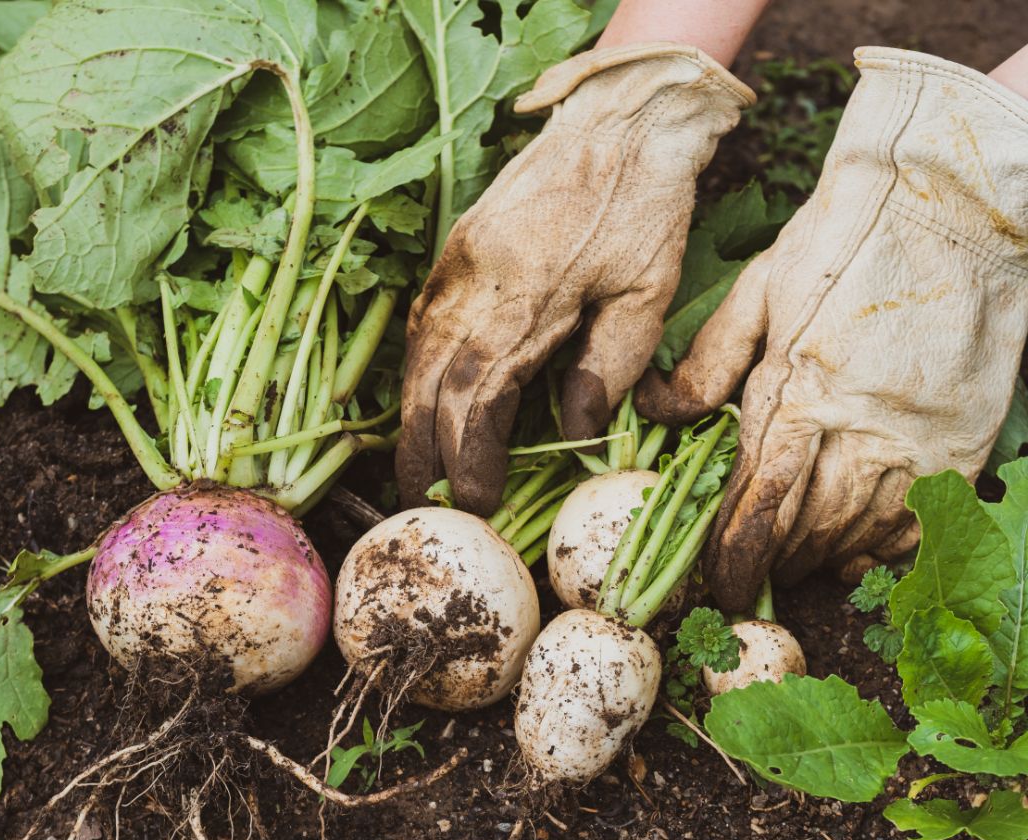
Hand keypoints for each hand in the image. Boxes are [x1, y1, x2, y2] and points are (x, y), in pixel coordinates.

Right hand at [397, 44, 752, 513]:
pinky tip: (418, 393)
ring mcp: (460, 261)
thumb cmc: (645, 208)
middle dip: (424, 448)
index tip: (477, 499)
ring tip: (413, 462)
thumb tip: (576, 431)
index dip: (472, 454)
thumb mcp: (647, 292)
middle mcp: (479, 282)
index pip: (483, 395)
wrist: (621, 119)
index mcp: (530, 298)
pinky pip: (423, 318)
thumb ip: (610, 365)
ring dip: (412, 412)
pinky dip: (416, 364)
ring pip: (419, 352)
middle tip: (422, 500)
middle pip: (435, 381)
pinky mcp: (457, 246)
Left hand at [637, 47, 1027, 610]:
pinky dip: (887, 546)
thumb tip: (655, 411)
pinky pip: (922, 517)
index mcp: (800, 393)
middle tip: (748, 579)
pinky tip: (862, 552)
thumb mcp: (759, 292)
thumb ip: (708, 363)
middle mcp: (860, 430)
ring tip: (794, 567)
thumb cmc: (843, 240)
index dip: (735, 553)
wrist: (950, 205)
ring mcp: (918, 439)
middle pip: (807, 527)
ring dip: (822, 558)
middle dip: (772, 562)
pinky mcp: (962, 438)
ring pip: (863, 530)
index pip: (760, 499)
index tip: (717, 584)